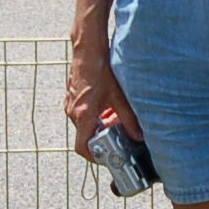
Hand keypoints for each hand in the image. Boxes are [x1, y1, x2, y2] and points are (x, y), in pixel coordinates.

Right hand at [65, 45, 140, 159]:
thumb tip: (138, 135)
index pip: (82, 147)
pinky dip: (94, 115)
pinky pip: (81, 114)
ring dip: (98, 126)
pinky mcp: (71, 98)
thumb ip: (128, 119)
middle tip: (115, 137)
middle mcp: (73, 112)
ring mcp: (70, 105)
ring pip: (84, 124)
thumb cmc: (100, 70)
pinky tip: (106, 106)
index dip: (93, 157)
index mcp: (83, 115)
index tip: (104, 158)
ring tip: (113, 118)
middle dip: (100, 139)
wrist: (87, 50)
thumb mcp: (118, 97)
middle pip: (84, 136)